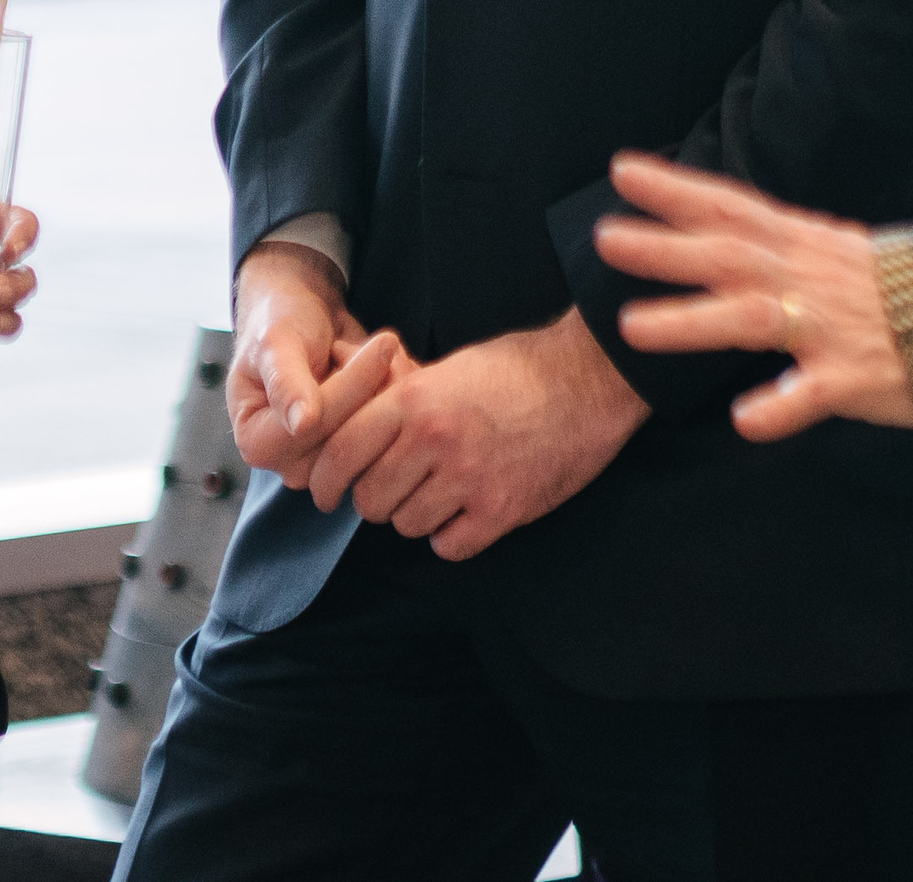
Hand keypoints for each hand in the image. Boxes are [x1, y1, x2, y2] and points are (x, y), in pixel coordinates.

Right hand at [226, 241, 393, 484]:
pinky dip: (400, 396)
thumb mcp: (277, 341)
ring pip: (377, 439)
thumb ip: (286, 382)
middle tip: (384, 344)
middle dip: (373, 386)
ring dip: (390, 389)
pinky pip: (393, 436)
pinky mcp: (355, 454)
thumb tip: (301, 424)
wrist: (304, 315)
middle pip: (348, 439)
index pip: (313, 427)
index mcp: (256, 442)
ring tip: (384, 352)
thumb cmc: (282, 322)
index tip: (384, 343)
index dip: (350, 386)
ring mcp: (325, 463)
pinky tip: (393, 367)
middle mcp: (288, 463)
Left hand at [307, 309, 645, 561]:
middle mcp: (434, 440)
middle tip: (390, 489)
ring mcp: (469, 478)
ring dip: (414, 516)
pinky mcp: (503, 510)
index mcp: (414, 399)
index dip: (326, 478)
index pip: (341, 452)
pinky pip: (450, 546)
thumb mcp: (448, 366)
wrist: (587, 380)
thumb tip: (353, 410)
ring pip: (407, 525)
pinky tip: (464, 513)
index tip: (325, 491)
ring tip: (435, 493)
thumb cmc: (516, 367)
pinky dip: (451, 536)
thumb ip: (400, 395)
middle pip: (371, 498)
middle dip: (375, 498)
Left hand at [595, 153, 912, 439]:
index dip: (675, 187)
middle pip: (726, 255)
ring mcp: (829, 327)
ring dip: (689, 322)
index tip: (620, 170)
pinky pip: (812, 395)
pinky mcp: (855, 378)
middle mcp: (806, 278)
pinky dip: (779, 406)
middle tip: (602, 239)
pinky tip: (743, 419)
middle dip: (663, 248)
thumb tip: (719, 224)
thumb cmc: (902, 291)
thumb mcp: (836, 251)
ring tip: (630, 328)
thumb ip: (778, 243)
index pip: (729, 205)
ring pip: (751, 318)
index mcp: (801, 244)